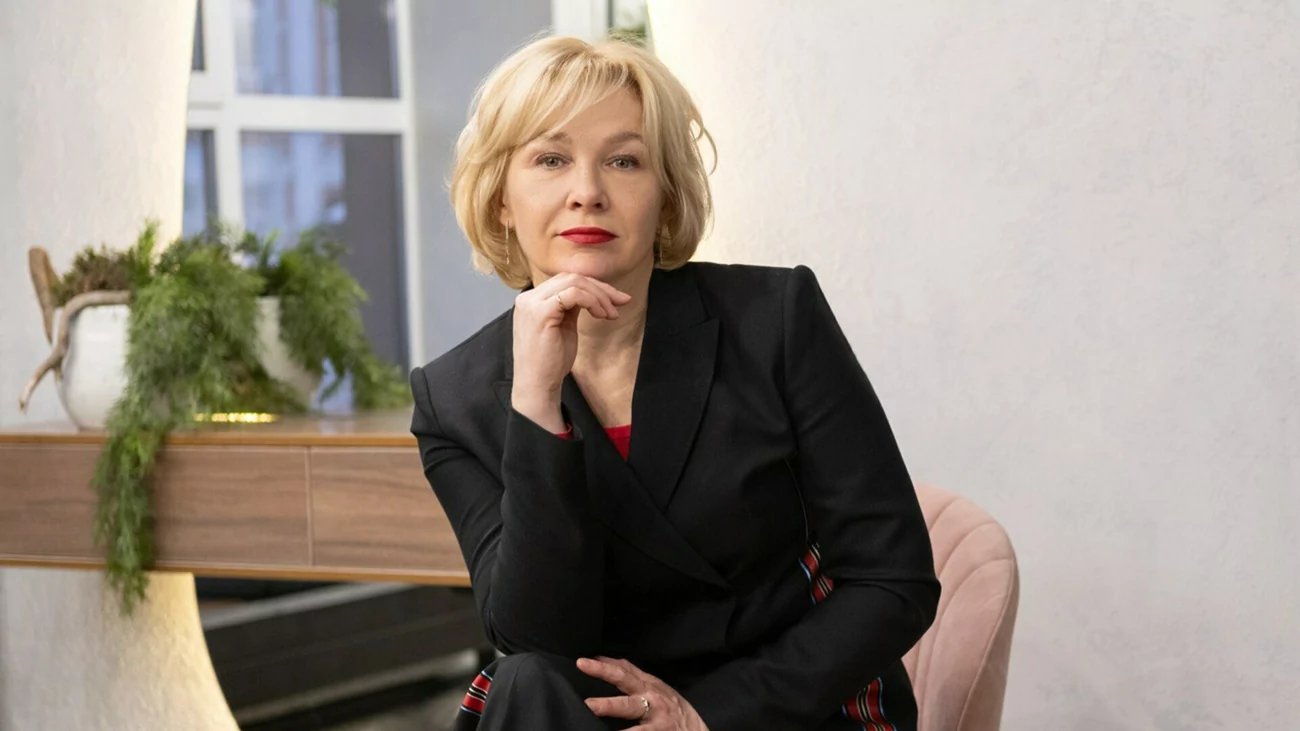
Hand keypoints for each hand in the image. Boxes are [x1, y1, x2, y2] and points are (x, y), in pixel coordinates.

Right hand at [511, 273, 629, 426]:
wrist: (537, 385)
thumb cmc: (551, 362)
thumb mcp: (564, 327)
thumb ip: (572, 307)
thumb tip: (596, 294)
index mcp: (533, 300)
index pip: (566, 280)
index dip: (594, 286)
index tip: (616, 299)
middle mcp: (529, 297)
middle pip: (571, 278)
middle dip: (601, 288)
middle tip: (621, 302)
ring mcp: (532, 303)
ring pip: (574, 282)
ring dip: (599, 296)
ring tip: (611, 314)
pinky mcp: (541, 312)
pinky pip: (573, 294)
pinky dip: (592, 301)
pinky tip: (601, 315)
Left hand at [578, 656, 708, 730]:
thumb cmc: (673, 709)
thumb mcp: (657, 689)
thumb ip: (634, 678)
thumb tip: (604, 661)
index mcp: (650, 685)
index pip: (626, 670)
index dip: (605, 665)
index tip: (583, 662)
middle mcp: (652, 697)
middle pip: (625, 684)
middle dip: (605, 679)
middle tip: (584, 679)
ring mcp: (656, 717)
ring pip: (630, 709)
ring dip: (610, 706)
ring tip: (591, 708)